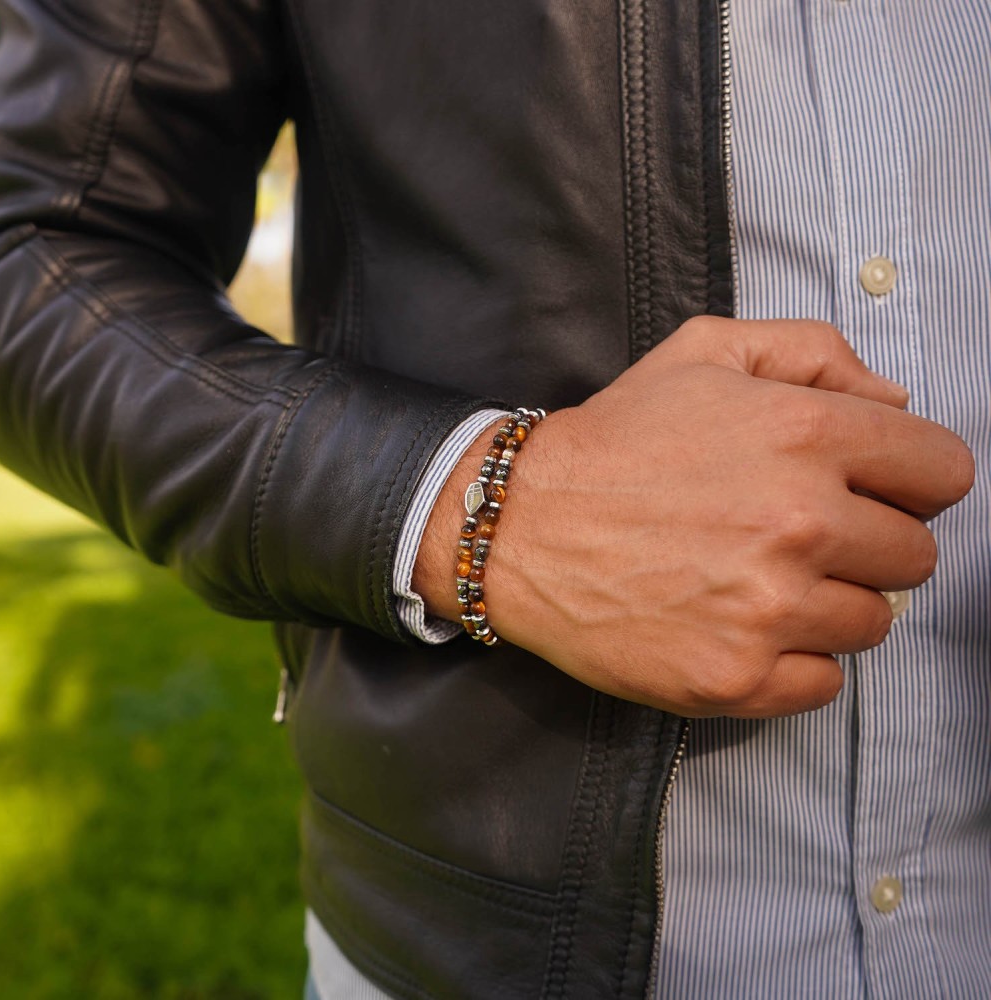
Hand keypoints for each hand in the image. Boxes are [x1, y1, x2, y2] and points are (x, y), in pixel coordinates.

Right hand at [415, 317, 974, 717]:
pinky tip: (745, 625)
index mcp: (804, 433)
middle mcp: (799, 524)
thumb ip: (813, 352)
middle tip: (801, 536)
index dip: (911, 478)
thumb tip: (892, 400)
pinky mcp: (737, 676)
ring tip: (762, 580)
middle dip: (870, 542)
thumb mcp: (704, 353)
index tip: (874, 489)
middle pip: (916, 555)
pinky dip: (797, 659)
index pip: (943, 472)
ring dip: (830, 603)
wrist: (520, 526)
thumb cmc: (613, 442)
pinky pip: (826, 682)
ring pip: (873, 622)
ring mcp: (770, 609)